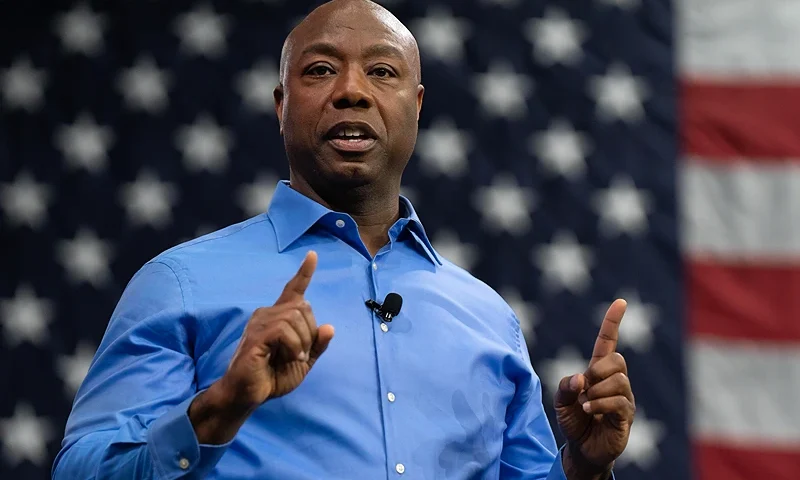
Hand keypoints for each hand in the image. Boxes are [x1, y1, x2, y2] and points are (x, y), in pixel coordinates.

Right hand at [213, 250, 334, 411]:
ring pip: (295, 317)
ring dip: (302, 342)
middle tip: (301, 353)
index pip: (293, 290)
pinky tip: (289, 357)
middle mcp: (267, 314)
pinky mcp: (256, 336)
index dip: (304, 272)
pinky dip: (294, 346)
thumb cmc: (272, 377)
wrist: (248, 395)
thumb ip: (316, 345)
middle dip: (310, 332)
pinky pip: (284, 330)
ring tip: (294, 357)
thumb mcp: (303, 362)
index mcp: (279, 318)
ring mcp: (259, 323)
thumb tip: (329, 327)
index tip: (312, 255)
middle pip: (303, 306)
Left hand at [555, 299, 634, 477]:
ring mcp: (624, 398)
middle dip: (598, 370)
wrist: (581, 449)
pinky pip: (619, 402)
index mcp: (598, 371)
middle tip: (586, 387)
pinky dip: (600, 404)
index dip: (612, 322)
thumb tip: (582, 378)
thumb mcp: (561, 400)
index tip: (620, 302)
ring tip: (587, 404)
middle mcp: (615, 381)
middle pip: (617, 360)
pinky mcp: (626, 416)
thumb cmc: (573, 420)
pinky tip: (590, 410)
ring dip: (597, 391)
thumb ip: (565, 385)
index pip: (608, 341)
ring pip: (619, 381)